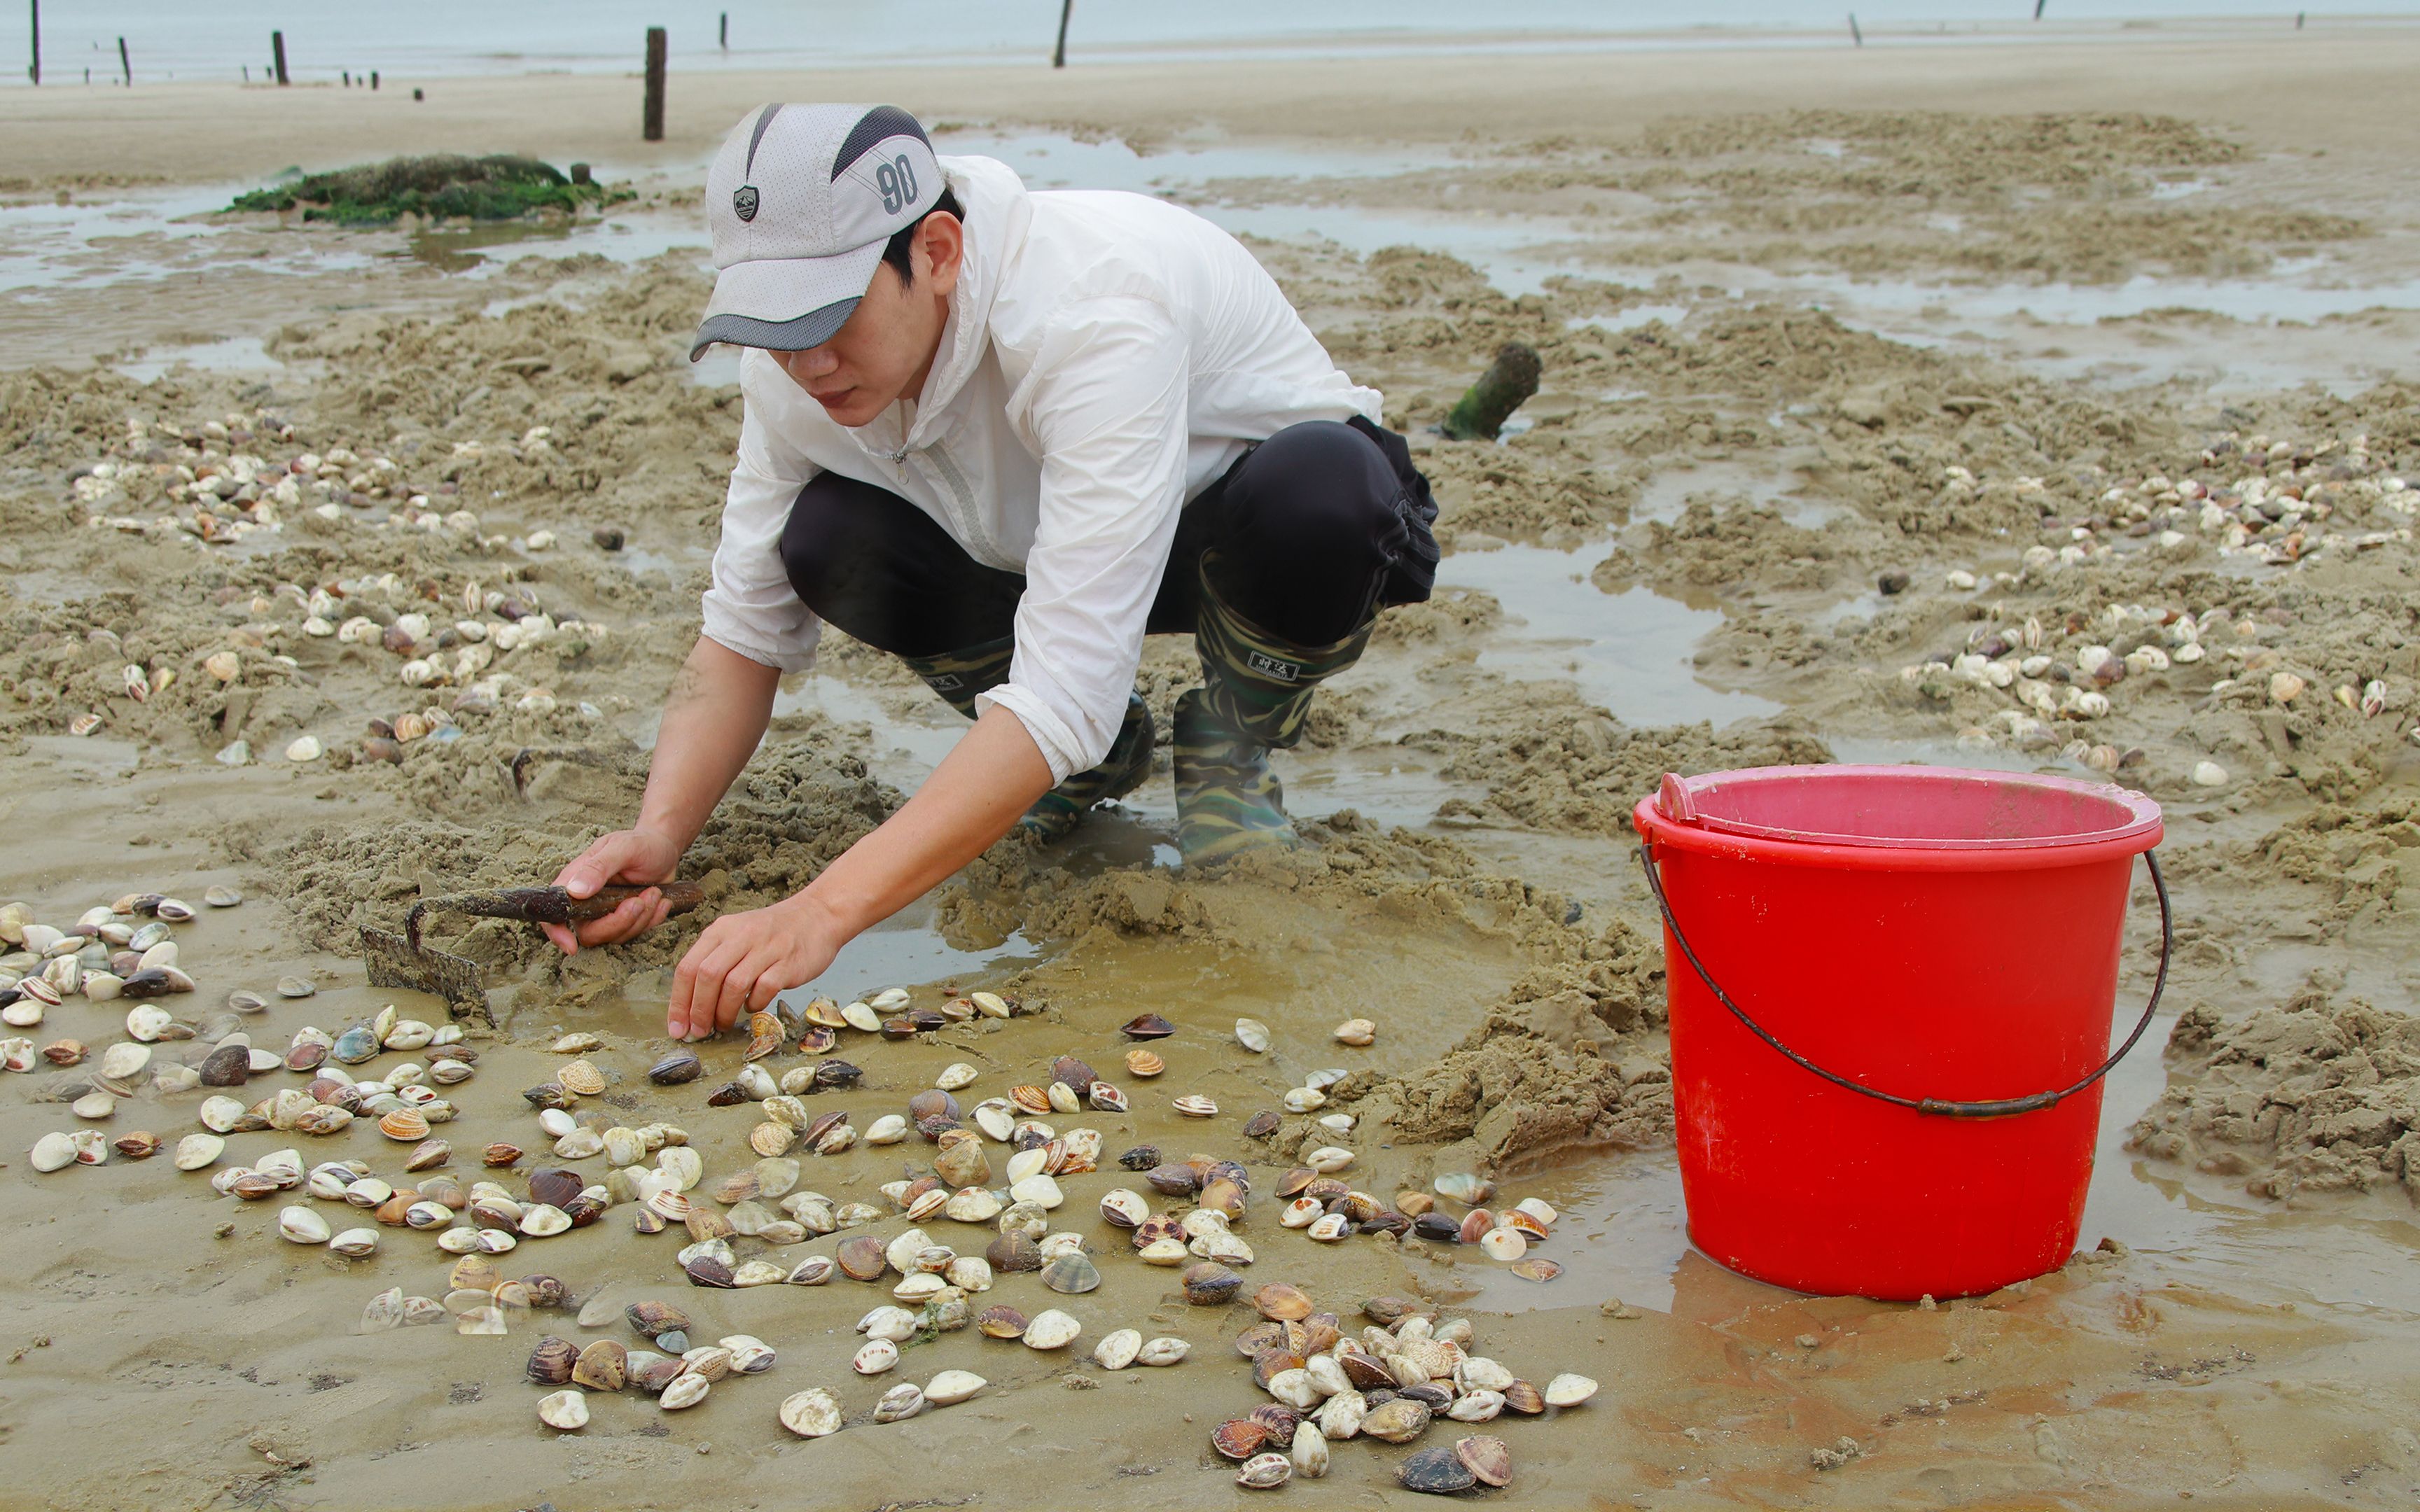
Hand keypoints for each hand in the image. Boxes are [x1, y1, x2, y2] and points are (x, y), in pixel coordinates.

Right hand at [542, 827, 682, 953]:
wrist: (664, 847)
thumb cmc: (641, 843)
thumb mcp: (622, 848)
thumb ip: (598, 867)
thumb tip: (574, 891)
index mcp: (576, 880)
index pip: (554, 912)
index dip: (556, 932)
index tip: (571, 945)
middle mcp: (588, 901)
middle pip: (590, 933)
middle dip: (619, 922)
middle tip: (640, 900)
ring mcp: (607, 913)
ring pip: (616, 936)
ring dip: (641, 918)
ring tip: (654, 892)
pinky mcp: (627, 920)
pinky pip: (636, 934)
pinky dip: (652, 919)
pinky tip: (661, 900)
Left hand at [666, 893, 844, 1040]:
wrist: (818, 915)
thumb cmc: (772, 933)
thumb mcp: (737, 936)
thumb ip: (715, 962)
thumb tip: (691, 1006)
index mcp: (721, 930)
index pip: (688, 967)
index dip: (679, 1001)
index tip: (677, 1028)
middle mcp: (740, 936)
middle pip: (707, 976)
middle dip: (698, 1010)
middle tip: (698, 1032)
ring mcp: (766, 948)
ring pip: (733, 984)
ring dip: (724, 1012)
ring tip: (723, 1025)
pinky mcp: (788, 962)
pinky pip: (764, 988)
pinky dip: (754, 1004)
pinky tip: (752, 1007)